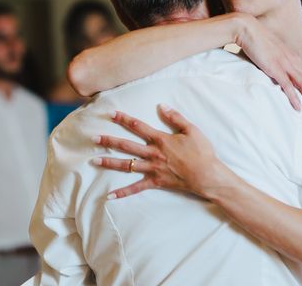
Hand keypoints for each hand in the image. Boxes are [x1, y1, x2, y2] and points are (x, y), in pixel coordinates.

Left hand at [93, 106, 225, 198]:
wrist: (207, 175)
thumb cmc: (201, 152)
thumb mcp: (191, 129)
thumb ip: (175, 117)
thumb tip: (161, 105)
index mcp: (160, 139)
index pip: (138, 126)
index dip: (124, 119)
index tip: (111, 114)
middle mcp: (153, 154)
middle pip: (127, 146)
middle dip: (109, 141)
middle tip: (93, 138)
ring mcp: (153, 169)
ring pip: (127, 165)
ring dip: (110, 163)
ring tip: (94, 161)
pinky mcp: (156, 182)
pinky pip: (136, 188)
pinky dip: (123, 193)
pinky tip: (110, 196)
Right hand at [236, 15, 301, 121]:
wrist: (248, 29)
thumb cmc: (258, 41)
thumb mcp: (273, 54)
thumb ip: (279, 64)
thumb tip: (280, 76)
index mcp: (295, 60)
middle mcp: (294, 63)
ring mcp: (286, 65)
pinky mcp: (275, 68)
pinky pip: (288, 86)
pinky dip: (294, 98)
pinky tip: (298, 108)